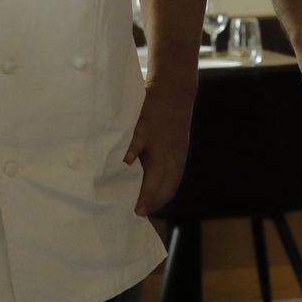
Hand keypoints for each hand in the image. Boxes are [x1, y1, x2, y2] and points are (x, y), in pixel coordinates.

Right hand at [124, 76, 197, 216]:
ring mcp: (159, 140)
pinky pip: (140, 141)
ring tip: (135, 204)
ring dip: (146, 189)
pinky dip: (133, 152)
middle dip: (153, 201)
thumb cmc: (169, 118)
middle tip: (138, 214)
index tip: (147, 212)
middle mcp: (170, 153)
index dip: (160, 200)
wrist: (175, 88)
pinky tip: (124, 163)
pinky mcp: (147, 125)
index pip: (171, 185)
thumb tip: (144, 180)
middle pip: (164, 183)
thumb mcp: (172, 142)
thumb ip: (162, 160)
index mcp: (177, 157)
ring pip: (156, 170)